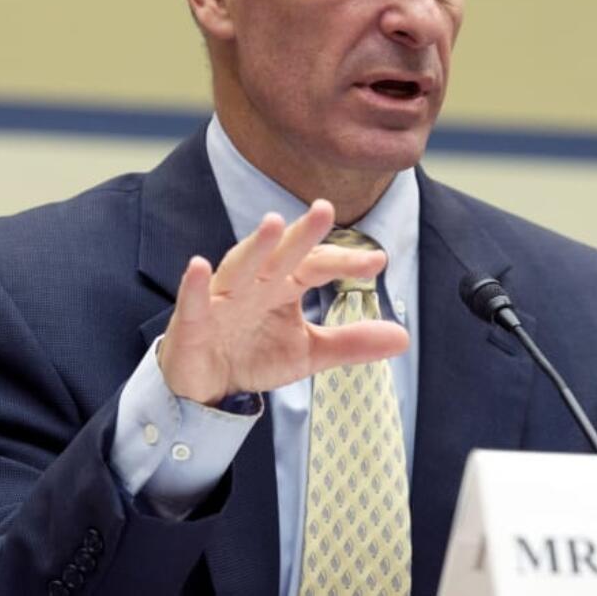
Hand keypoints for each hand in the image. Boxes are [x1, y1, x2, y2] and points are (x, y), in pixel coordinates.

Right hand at [157, 199, 408, 404]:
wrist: (207, 387)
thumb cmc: (256, 354)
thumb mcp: (310, 352)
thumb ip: (353, 342)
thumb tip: (404, 337)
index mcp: (284, 284)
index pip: (318, 264)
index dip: (345, 261)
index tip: (379, 261)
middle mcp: (256, 283)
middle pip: (281, 253)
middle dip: (302, 233)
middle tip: (325, 208)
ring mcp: (222, 299)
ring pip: (240, 266)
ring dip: (256, 245)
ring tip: (273, 223)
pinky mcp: (192, 321)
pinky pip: (193, 300)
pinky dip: (195, 284)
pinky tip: (199, 265)